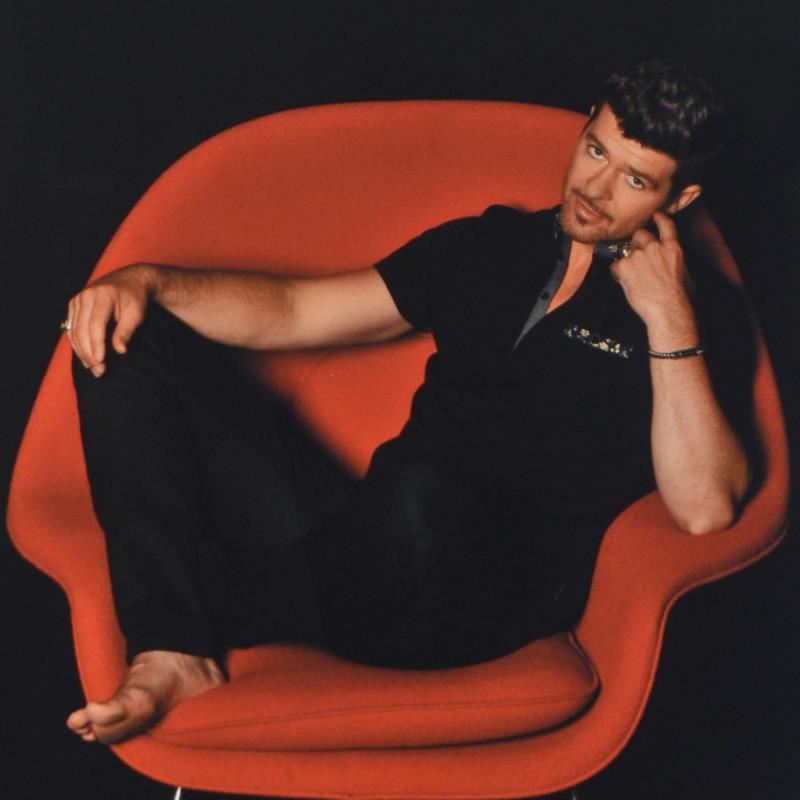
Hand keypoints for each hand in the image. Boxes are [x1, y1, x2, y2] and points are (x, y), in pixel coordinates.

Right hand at [66, 264, 155, 376]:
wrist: (129, 280)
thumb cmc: (135, 299)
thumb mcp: (136, 313)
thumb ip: (127, 331)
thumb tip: (120, 351)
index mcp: (102, 295)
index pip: (95, 324)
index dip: (97, 344)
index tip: (101, 362)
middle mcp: (86, 296)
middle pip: (82, 329)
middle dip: (89, 352)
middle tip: (99, 371)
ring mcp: (77, 300)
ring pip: (74, 331)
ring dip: (82, 352)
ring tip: (93, 368)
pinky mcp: (74, 305)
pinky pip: (72, 328)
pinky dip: (77, 344)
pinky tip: (85, 358)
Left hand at [609, 211, 697, 346]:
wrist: (668, 310)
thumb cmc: (678, 298)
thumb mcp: (684, 273)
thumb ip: (673, 261)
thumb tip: (667, 264)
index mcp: (672, 249)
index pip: (666, 226)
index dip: (659, 219)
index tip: (655, 215)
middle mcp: (655, 248)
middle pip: (640, 235)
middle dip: (636, 243)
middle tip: (636, 258)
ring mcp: (639, 255)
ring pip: (626, 251)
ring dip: (627, 261)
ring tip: (634, 278)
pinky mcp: (626, 266)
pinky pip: (615, 266)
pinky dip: (618, 274)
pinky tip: (626, 283)